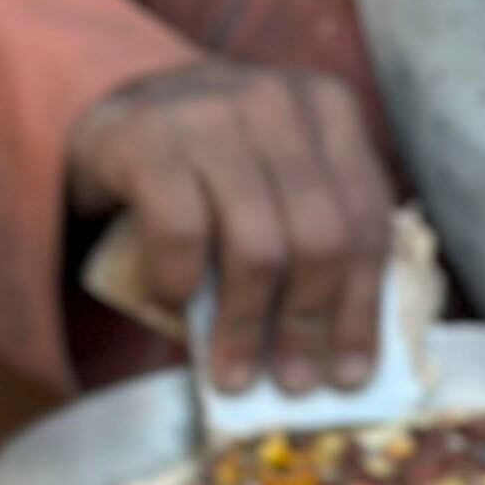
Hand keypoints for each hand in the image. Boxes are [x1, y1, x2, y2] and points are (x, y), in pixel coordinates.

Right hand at [65, 61, 394, 392]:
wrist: (117, 109)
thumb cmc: (210, 164)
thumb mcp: (276, 176)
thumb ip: (313, 233)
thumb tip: (335, 353)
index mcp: (329, 110)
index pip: (366, 221)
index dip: (363, 308)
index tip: (350, 374)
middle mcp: (278, 103)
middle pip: (321, 237)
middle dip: (308, 323)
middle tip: (293, 381)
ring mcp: (213, 114)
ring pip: (258, 245)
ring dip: (245, 323)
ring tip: (233, 372)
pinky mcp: (149, 138)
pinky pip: (182, 233)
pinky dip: (181, 282)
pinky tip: (176, 303)